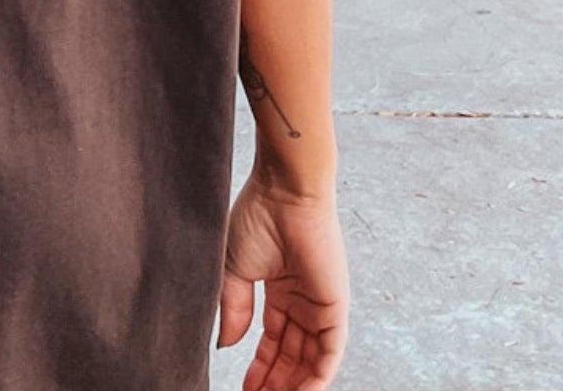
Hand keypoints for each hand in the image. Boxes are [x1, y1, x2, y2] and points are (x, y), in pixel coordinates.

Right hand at [218, 174, 348, 390]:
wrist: (283, 192)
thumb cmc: (257, 217)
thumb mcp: (233, 269)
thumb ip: (232, 309)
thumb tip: (227, 347)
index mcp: (278, 289)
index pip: (271, 341)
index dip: (258, 367)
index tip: (243, 389)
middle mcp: (301, 301)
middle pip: (290, 355)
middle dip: (274, 383)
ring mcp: (318, 305)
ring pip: (308, 360)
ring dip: (291, 386)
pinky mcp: (334, 308)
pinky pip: (328, 354)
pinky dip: (315, 378)